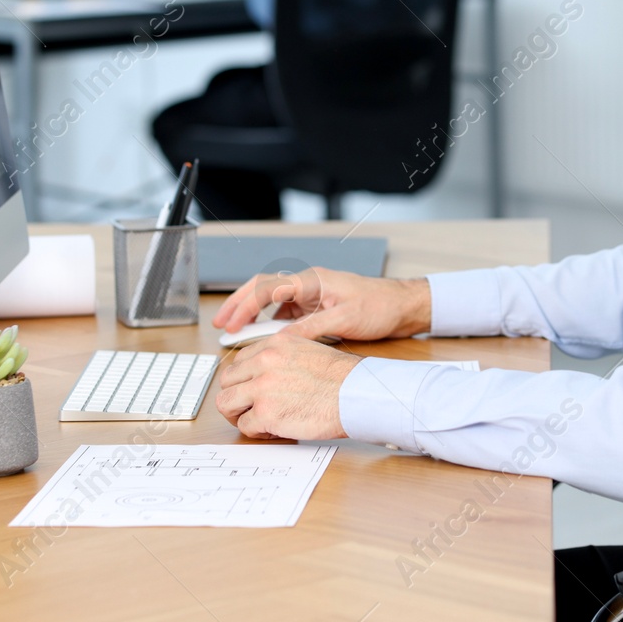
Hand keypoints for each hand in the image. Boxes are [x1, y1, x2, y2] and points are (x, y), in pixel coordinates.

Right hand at [213, 267, 430, 341]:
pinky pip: (285, 312)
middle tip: (220, 324)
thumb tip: (279, 341)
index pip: (268, 287)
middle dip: (239, 304)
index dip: (245, 306)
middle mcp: (308, 284)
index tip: (230, 324)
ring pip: (272, 301)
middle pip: (263, 288)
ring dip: (253, 315)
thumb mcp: (345, 321)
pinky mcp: (316, 306)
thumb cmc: (379, 307)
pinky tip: (264, 338)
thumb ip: (310, 329)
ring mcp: (311, 294)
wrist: (401, 306)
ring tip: (235, 333)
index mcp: (312, 280)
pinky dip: (270, 323)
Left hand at [215, 333, 359, 438]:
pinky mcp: (266, 414)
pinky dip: (255, 431)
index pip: (239, 360)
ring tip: (255, 420)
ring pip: (225, 403)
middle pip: (226, 380)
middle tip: (247, 408)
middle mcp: (265, 362)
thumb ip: (281, 358)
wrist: (356, 395)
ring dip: (238, 414)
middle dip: (235, 396)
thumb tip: (264, 373)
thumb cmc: (341, 378)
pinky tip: (272, 430)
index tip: (250, 389)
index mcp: (275, 344)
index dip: (243, 379)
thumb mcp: (307, 351)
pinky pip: (244, 426)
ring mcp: (263, 388)